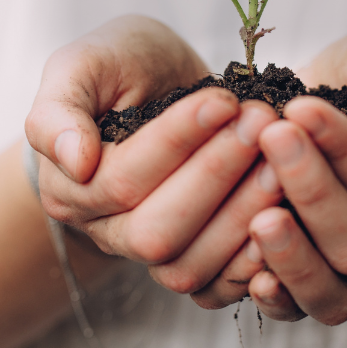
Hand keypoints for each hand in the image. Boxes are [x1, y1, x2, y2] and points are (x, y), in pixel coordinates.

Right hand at [25, 16, 281, 289]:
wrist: (154, 81)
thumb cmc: (119, 65)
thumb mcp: (83, 64)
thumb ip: (59, 109)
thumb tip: (75, 162)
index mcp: (71, 185)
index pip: (125, 178)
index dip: (178, 140)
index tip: (224, 101)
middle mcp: (105, 229)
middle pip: (158, 230)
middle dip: (217, 176)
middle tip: (262, 124)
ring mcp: (148, 250)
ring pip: (190, 263)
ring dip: (243, 212)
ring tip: (283, 159)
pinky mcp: (191, 256)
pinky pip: (217, 283)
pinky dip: (254, 259)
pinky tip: (287, 212)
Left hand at [192, 24, 346, 323]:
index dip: (343, 152)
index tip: (302, 107)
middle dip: (311, 189)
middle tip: (273, 135)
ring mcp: (342, 248)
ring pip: (328, 280)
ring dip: (291, 252)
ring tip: (258, 217)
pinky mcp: (305, 252)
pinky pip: (297, 302)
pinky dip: (277, 296)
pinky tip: (251, 276)